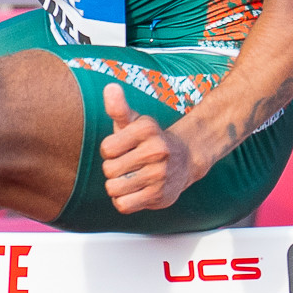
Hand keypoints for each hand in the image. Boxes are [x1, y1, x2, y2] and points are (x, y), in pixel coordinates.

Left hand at [100, 84, 197, 213]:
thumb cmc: (149, 140)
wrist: (185, 160)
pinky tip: (133, 191)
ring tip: (130, 178)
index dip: (109, 150)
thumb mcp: (135, 122)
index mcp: (147, 129)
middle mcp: (157, 150)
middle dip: (112, 169)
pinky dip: (123, 200)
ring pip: (114, 189)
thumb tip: (110, 87)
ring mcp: (160, 175)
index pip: (107, 148)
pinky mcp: (160, 196)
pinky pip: (123, 205)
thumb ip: (118, 108)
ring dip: (116, 186)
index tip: (121, 148)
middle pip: (109, 170)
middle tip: (127, 165)